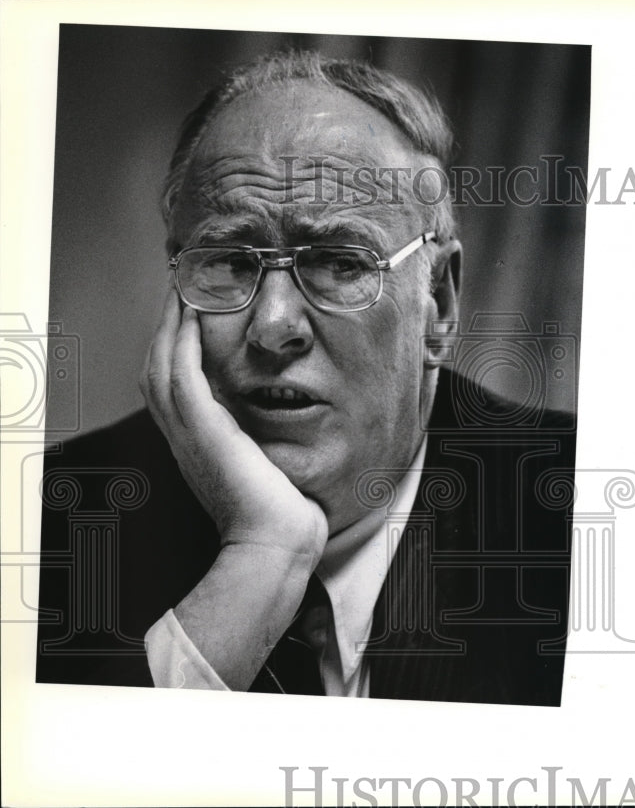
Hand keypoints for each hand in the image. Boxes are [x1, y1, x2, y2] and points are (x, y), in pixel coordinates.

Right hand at [140, 290, 328, 688]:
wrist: (277, 541)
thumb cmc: (279, 511)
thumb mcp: (264, 467)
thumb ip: (259, 441)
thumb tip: (276, 425)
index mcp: (195, 443)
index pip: (171, 384)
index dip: (173, 348)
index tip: (187, 316)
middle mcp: (183, 436)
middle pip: (156, 367)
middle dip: (164, 326)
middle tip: (178, 290)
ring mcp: (189, 434)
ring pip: (162, 365)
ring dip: (169, 325)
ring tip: (182, 290)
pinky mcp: (205, 432)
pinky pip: (182, 376)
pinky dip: (181, 344)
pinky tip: (190, 317)